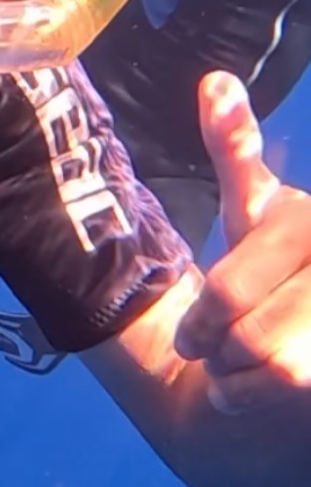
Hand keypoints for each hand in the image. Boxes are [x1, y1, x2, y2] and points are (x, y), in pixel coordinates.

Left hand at [173, 72, 310, 410]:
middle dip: (218, 353)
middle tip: (213, 356)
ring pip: (271, 372)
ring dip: (241, 385)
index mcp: (306, 223)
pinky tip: (266, 393)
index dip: (200, 323)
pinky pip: (292, 395)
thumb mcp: (257, 210)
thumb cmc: (281, 268)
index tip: (187, 337)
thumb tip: (214, 82)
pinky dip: (265, 404)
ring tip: (242, 374)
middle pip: (246, 338)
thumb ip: (237, 150)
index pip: (227, 294)